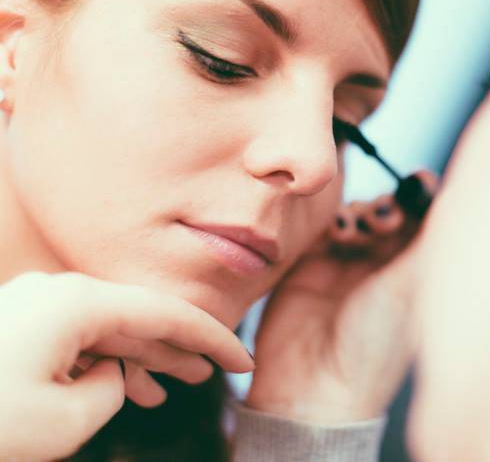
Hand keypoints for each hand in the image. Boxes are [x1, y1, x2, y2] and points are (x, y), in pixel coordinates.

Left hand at [0, 271, 254, 460]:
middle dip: (181, 346)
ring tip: (177, 384)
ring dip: (145, 357)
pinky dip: (107, 364)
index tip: (243, 361)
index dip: (213, 338)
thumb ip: (112, 388)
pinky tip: (125, 387)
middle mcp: (59, 294)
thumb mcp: (70, 418)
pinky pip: (79, 341)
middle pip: (140, 316)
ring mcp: (36, 309)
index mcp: (77, 303)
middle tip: (219, 369)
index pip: (166, 314)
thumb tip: (112, 373)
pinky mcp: (19, 329)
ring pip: (110, 330)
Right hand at [245, 172, 436, 422]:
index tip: (419, 180)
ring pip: (359, 213)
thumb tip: (460, 193)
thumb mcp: (410, 287)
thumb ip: (431, 237)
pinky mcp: (312, 262)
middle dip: (389, 204)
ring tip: (356, 233)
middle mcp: (385, 265)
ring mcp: (348, 262)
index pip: (426, 220)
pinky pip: (324, 223)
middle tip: (384, 220)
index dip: (422, 196)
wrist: (313, 385)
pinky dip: (334, 219)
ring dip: (361, 212)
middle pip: (392, 210)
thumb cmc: (373, 345)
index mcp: (415, 273)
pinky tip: (338, 232)